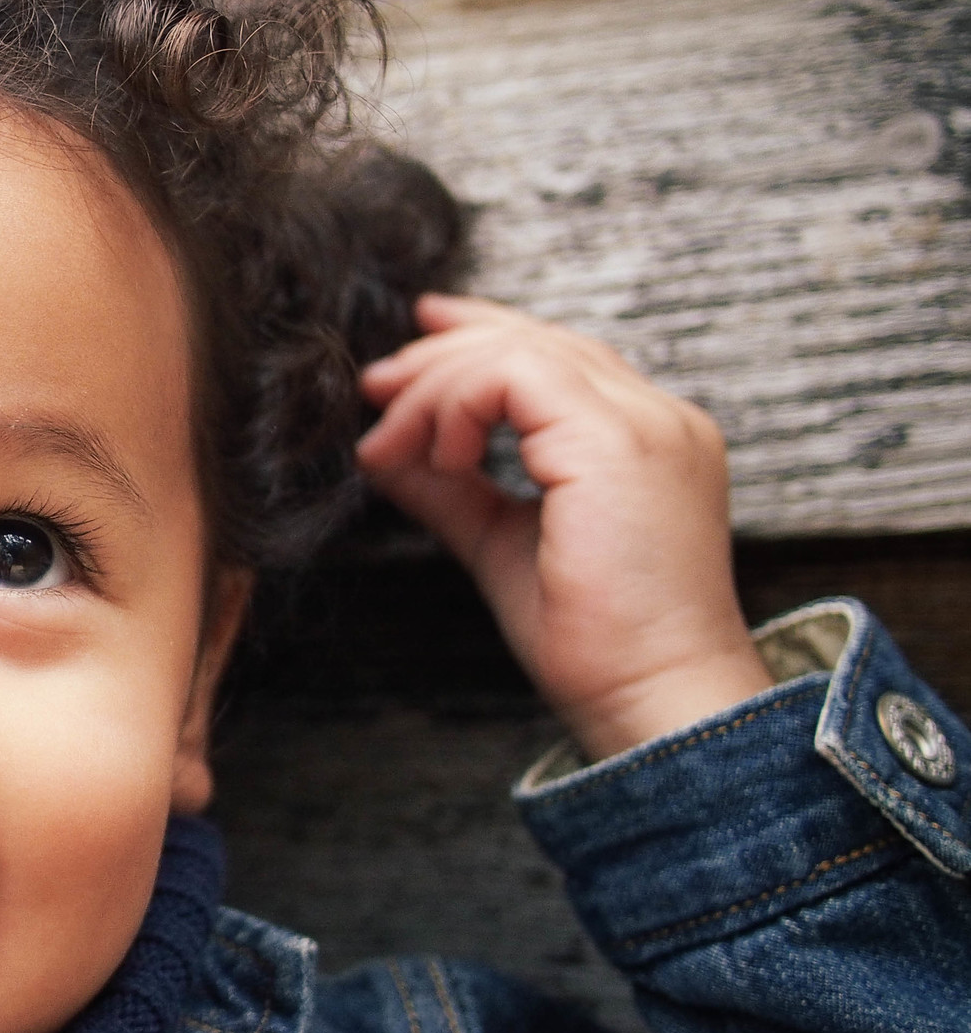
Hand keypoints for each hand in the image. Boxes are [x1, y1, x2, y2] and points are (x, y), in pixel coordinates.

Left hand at [357, 295, 772, 762]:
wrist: (649, 696)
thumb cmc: (592, 643)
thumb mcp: (500, 543)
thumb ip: (451, 490)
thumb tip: (388, 455)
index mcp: (647, 440)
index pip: (560, 357)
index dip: (480, 336)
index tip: (408, 357)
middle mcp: (658, 420)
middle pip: (539, 342)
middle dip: (443, 354)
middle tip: (374, 387)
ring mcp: (646, 424)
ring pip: (520, 353)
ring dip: (437, 389)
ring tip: (391, 443)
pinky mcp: (616, 442)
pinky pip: (516, 377)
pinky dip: (458, 404)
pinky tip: (438, 455)